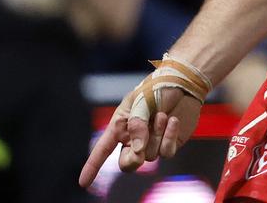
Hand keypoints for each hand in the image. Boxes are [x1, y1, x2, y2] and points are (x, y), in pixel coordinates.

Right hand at [78, 78, 201, 187]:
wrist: (183, 84)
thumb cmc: (155, 89)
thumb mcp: (140, 102)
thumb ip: (136, 125)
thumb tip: (138, 151)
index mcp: (120, 127)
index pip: (102, 150)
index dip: (92, 167)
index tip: (83, 183)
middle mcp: (134, 139)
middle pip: (128, 164)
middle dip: (133, 159)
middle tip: (140, 147)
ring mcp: (152, 143)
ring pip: (150, 156)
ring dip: (155, 134)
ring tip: (161, 114)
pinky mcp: (168, 143)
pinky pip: (167, 152)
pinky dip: (169, 136)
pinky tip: (173, 121)